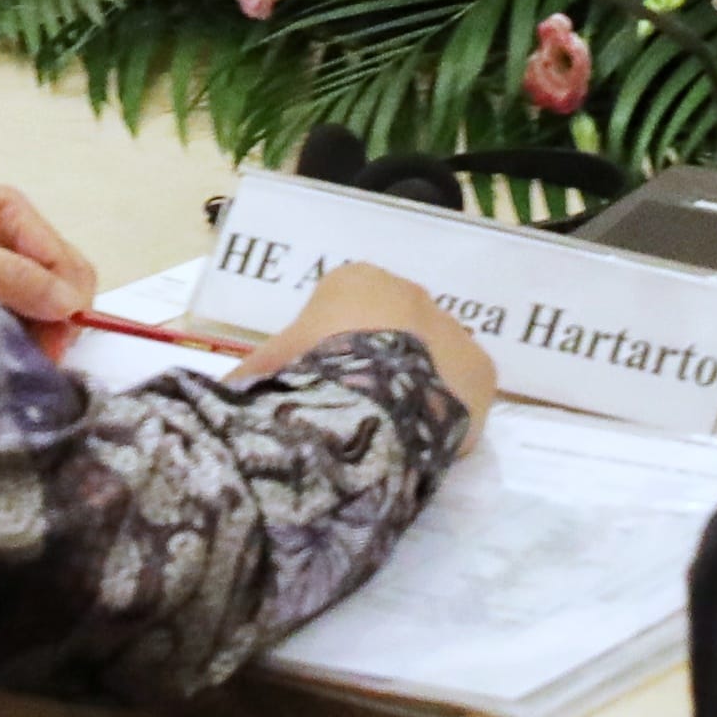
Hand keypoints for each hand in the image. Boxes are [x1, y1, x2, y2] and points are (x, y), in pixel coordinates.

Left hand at [0, 182, 96, 334]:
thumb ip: (10, 275)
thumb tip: (68, 303)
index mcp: (11, 212)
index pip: (69, 265)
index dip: (68, 307)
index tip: (49, 346)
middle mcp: (9, 238)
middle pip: (62, 288)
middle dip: (53, 324)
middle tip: (27, 359)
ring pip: (41, 311)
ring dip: (30, 335)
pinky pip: (12, 321)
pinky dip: (8, 338)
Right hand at [239, 259, 494, 448]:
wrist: (371, 394)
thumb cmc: (312, 366)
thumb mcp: (269, 364)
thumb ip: (262, 370)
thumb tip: (233, 391)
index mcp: (355, 280)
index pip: (345, 307)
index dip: (331, 347)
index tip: (322, 380)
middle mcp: (409, 291)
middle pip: (394, 328)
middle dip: (379, 361)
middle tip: (358, 405)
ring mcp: (451, 327)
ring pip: (432, 356)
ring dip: (416, 383)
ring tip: (392, 426)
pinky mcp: (482, 369)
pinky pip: (461, 392)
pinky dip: (445, 412)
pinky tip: (422, 437)